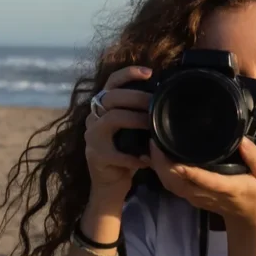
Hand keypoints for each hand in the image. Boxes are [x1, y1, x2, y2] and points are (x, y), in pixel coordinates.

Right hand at [83, 66, 152, 205]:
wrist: (110, 183)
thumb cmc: (126, 152)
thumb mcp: (132, 129)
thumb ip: (139, 113)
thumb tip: (163, 99)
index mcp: (103, 108)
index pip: (111, 83)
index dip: (128, 73)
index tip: (149, 72)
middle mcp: (93, 118)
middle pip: (111, 97)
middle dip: (136, 97)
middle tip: (155, 102)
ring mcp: (92, 137)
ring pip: (111, 119)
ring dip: (135, 120)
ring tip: (152, 126)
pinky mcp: (96, 156)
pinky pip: (117, 153)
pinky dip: (134, 156)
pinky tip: (147, 160)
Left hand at [148, 137, 255, 229]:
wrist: (250, 218)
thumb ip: (255, 158)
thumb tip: (242, 140)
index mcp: (227, 188)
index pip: (206, 181)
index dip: (191, 173)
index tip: (177, 163)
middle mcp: (208, 194)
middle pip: (180, 183)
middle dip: (164, 165)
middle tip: (155, 141)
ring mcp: (197, 197)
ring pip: (172, 185)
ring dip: (159, 167)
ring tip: (153, 144)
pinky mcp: (191, 196)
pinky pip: (171, 185)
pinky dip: (160, 172)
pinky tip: (155, 156)